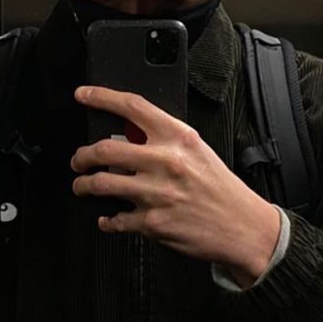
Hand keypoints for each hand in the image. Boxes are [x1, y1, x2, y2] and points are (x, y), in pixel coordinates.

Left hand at [70, 86, 280, 286]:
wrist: (243, 226)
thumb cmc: (222, 190)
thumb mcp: (198, 151)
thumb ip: (164, 141)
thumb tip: (128, 136)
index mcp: (178, 138)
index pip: (132, 107)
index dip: (101, 97)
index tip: (84, 95)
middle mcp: (165, 162)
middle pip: (104, 149)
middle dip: (82, 156)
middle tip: (79, 160)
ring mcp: (156, 193)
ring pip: (100, 184)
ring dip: (84, 185)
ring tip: (83, 186)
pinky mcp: (152, 222)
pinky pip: (115, 219)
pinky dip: (107, 220)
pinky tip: (108, 218)